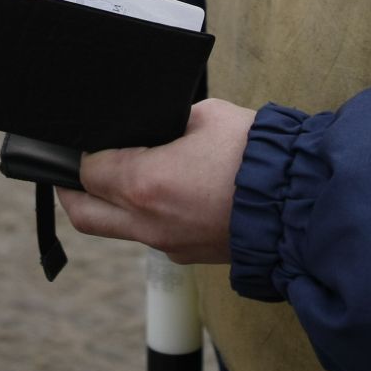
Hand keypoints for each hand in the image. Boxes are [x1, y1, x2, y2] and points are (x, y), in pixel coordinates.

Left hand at [57, 98, 254, 264]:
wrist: (299, 203)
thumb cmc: (256, 154)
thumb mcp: (206, 115)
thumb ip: (166, 122)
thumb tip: (152, 126)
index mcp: (144, 184)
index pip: (86, 171)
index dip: (82, 152)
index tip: (88, 140)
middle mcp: (148, 223)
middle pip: (83, 214)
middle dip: (71, 190)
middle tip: (71, 170)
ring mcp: (168, 245)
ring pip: (117, 229)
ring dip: (110, 205)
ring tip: (120, 177)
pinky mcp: (189, 255)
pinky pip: (151, 236)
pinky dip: (146, 216)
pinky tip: (166, 193)